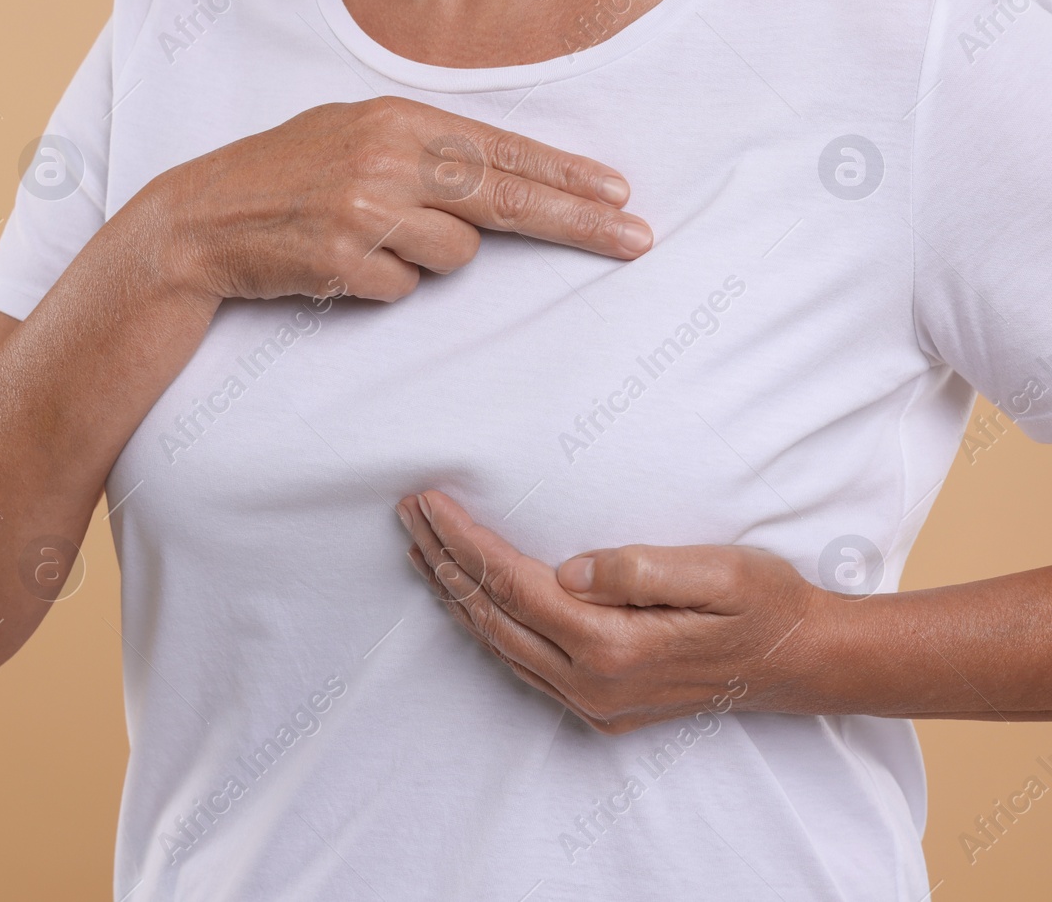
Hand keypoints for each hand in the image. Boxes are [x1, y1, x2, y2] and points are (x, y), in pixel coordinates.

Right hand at [137, 96, 652, 303]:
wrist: (194, 223)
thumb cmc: (279, 179)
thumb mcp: (349, 136)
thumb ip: (420, 149)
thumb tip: (500, 183)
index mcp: (394, 117)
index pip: (501, 149)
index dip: (565, 176)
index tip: (618, 196)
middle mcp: (386, 157)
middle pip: (507, 197)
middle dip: (578, 223)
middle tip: (637, 241)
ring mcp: (365, 209)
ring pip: (454, 256)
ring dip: (425, 261)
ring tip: (367, 242)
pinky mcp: (344, 260)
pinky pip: (403, 290)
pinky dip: (380, 287)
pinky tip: (337, 265)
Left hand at [398, 490, 828, 733]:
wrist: (802, 663)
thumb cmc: (764, 605)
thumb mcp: (720, 572)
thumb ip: (642, 569)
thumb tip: (570, 569)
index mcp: (613, 647)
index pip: (511, 584)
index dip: (464, 541)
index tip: (429, 501)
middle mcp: (592, 685)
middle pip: (490, 616)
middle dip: (442, 561)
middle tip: (407, 513)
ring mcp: (593, 704)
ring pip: (498, 644)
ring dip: (454, 594)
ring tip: (420, 547)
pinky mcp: (600, 708)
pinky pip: (521, 663)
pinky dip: (484, 625)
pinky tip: (467, 599)